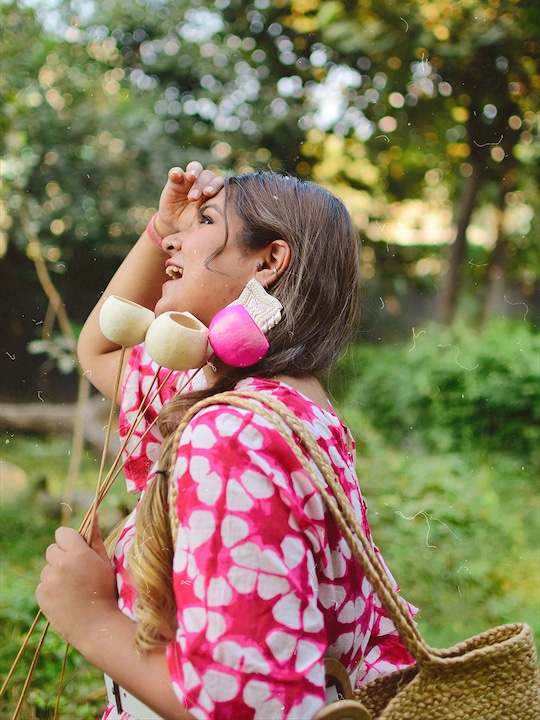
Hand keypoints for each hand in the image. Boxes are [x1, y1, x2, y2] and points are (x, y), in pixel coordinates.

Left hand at [36, 519, 117, 649]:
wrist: (98, 626)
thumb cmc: (106, 592)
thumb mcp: (105, 562)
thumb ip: (95, 538)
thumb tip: (95, 515)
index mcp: (78, 553)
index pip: (62, 533)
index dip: (70, 540)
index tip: (77, 550)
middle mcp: (61, 564)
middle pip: (52, 549)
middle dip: (62, 556)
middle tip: (76, 571)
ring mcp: (49, 581)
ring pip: (47, 568)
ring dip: (57, 573)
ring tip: (73, 588)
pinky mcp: (41, 595)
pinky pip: (43, 584)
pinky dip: (51, 588)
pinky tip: (66, 598)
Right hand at [155, 162, 224, 238]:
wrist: (176, 226)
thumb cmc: (194, 225)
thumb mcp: (201, 226)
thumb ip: (209, 223)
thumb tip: (217, 229)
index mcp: (214, 193)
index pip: (219, 184)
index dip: (216, 186)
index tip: (209, 194)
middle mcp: (204, 183)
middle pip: (208, 175)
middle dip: (203, 183)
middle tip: (198, 195)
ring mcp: (189, 180)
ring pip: (195, 168)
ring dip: (194, 172)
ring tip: (191, 178)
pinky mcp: (175, 180)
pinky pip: (176, 172)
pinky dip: (176, 172)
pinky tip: (176, 175)